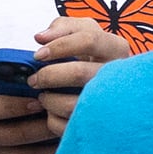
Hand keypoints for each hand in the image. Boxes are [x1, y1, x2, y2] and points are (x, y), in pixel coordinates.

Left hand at [21, 15, 136, 127]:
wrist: (113, 92)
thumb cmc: (92, 58)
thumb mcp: (83, 34)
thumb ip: (62, 27)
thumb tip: (40, 37)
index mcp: (116, 49)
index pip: (89, 39)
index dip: (59, 46)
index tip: (38, 55)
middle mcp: (119, 75)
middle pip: (79, 73)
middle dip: (48, 76)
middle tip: (33, 80)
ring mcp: (113, 102)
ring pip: (74, 104)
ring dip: (49, 100)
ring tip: (43, 97)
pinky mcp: (102, 125)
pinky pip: (70, 126)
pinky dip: (54, 120)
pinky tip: (53, 114)